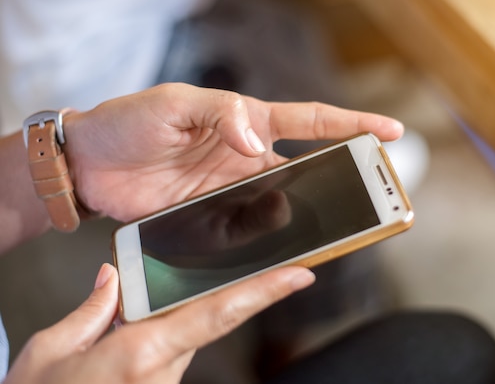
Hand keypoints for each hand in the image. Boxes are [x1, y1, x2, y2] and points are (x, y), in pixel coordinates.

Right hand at [4, 263, 315, 382]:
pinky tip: (165, 309)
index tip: (300, 275)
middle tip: (292, 268)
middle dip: (250, 293)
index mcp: (140, 353)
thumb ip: (90, 311)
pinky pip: (176, 349)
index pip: (216, 314)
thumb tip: (113, 278)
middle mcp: (161, 371)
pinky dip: (178, 326)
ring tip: (226, 276)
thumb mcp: (50, 353)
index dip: (262, 293)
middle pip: (213, 320)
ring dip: (203, 306)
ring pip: (193, 334)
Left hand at [63, 83, 403, 220]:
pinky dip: (268, 242)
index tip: (389, 130)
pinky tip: (279, 251)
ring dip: (305, 218)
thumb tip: (257, 142)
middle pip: (307, 171)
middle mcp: (247, 159)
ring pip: (283, 206)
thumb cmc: (131, 121)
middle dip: (343, 181)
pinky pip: (250, 232)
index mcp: (246, 122)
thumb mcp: (176, 104)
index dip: (352, 124)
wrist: (89, 163)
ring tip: (330, 232)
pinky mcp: (213, 219)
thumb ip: (221, 114)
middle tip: (373, 196)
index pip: (310, 122)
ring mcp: (232, 191)